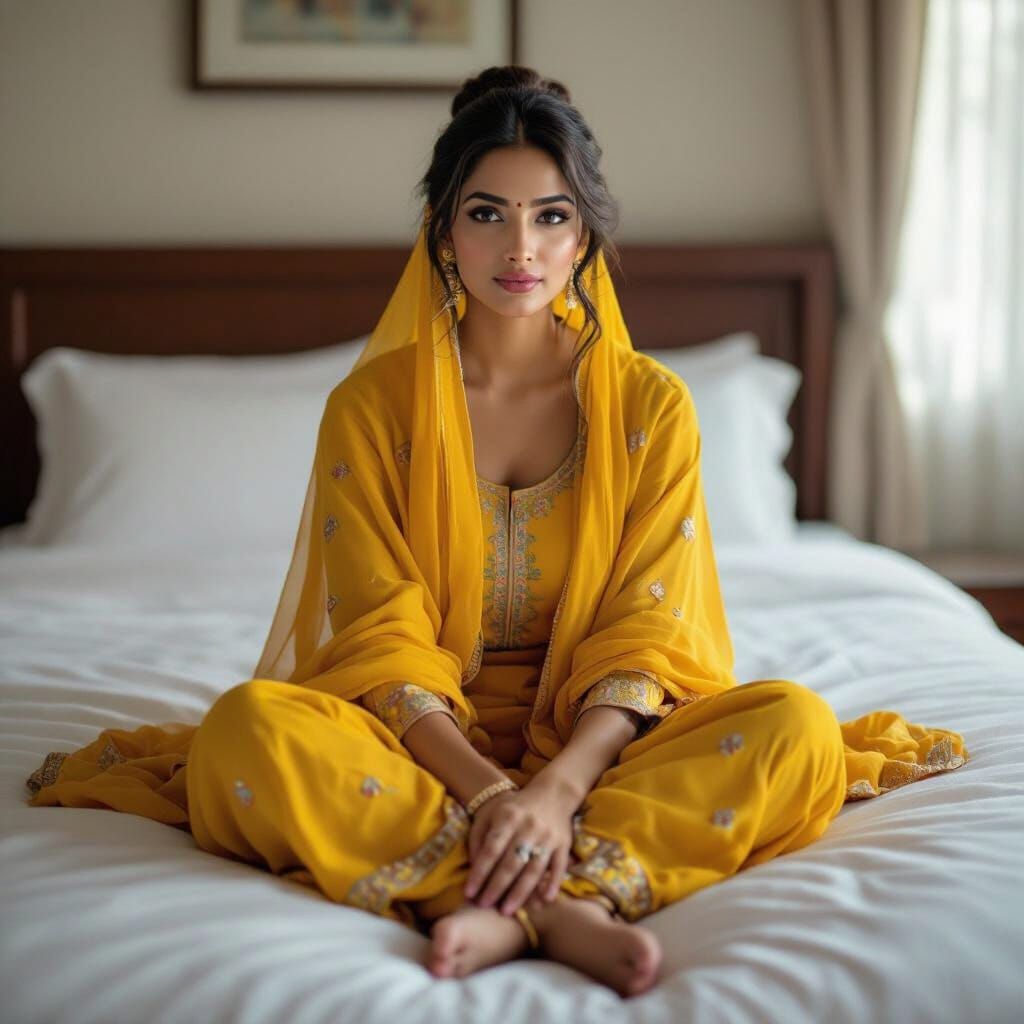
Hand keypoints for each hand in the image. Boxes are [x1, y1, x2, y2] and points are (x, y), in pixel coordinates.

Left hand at [463, 784, 574, 915]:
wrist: (553, 793)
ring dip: (520, 893)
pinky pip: (558, 867)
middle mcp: (529, 827)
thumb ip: (479, 837)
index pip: (491, 849)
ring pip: (533, 869)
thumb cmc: (515, 807)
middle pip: (511, 863)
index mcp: (508, 817)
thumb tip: (472, 867)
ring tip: (506, 912)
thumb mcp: (492, 813)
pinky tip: (544, 901)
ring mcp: (548, 836)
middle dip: (496, 887)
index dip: (480, 872)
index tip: (469, 892)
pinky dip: (552, 884)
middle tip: (484, 906)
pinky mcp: (564, 844)